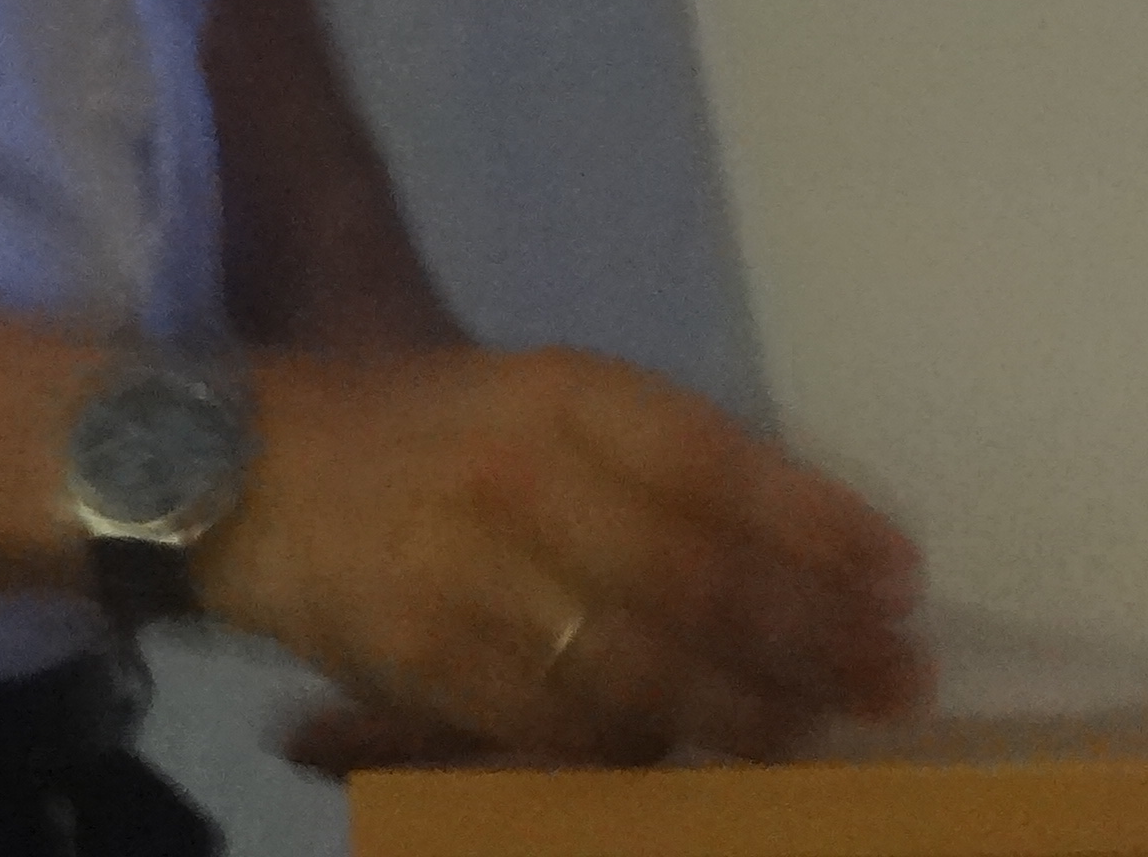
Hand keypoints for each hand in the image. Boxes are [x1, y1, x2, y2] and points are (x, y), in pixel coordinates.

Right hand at [198, 346, 927, 764]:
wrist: (245, 467)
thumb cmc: (430, 430)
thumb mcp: (546, 399)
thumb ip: (654, 460)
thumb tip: (796, 540)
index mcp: (570, 393)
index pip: (723, 464)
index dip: (821, 527)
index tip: (901, 575)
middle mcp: (528, 475)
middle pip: (697, 576)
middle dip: (810, 636)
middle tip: (893, 675)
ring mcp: (472, 574)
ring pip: (636, 664)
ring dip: (740, 708)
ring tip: (813, 727)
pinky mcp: (424, 660)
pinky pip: (552, 721)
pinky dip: (630, 744)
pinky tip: (689, 753)